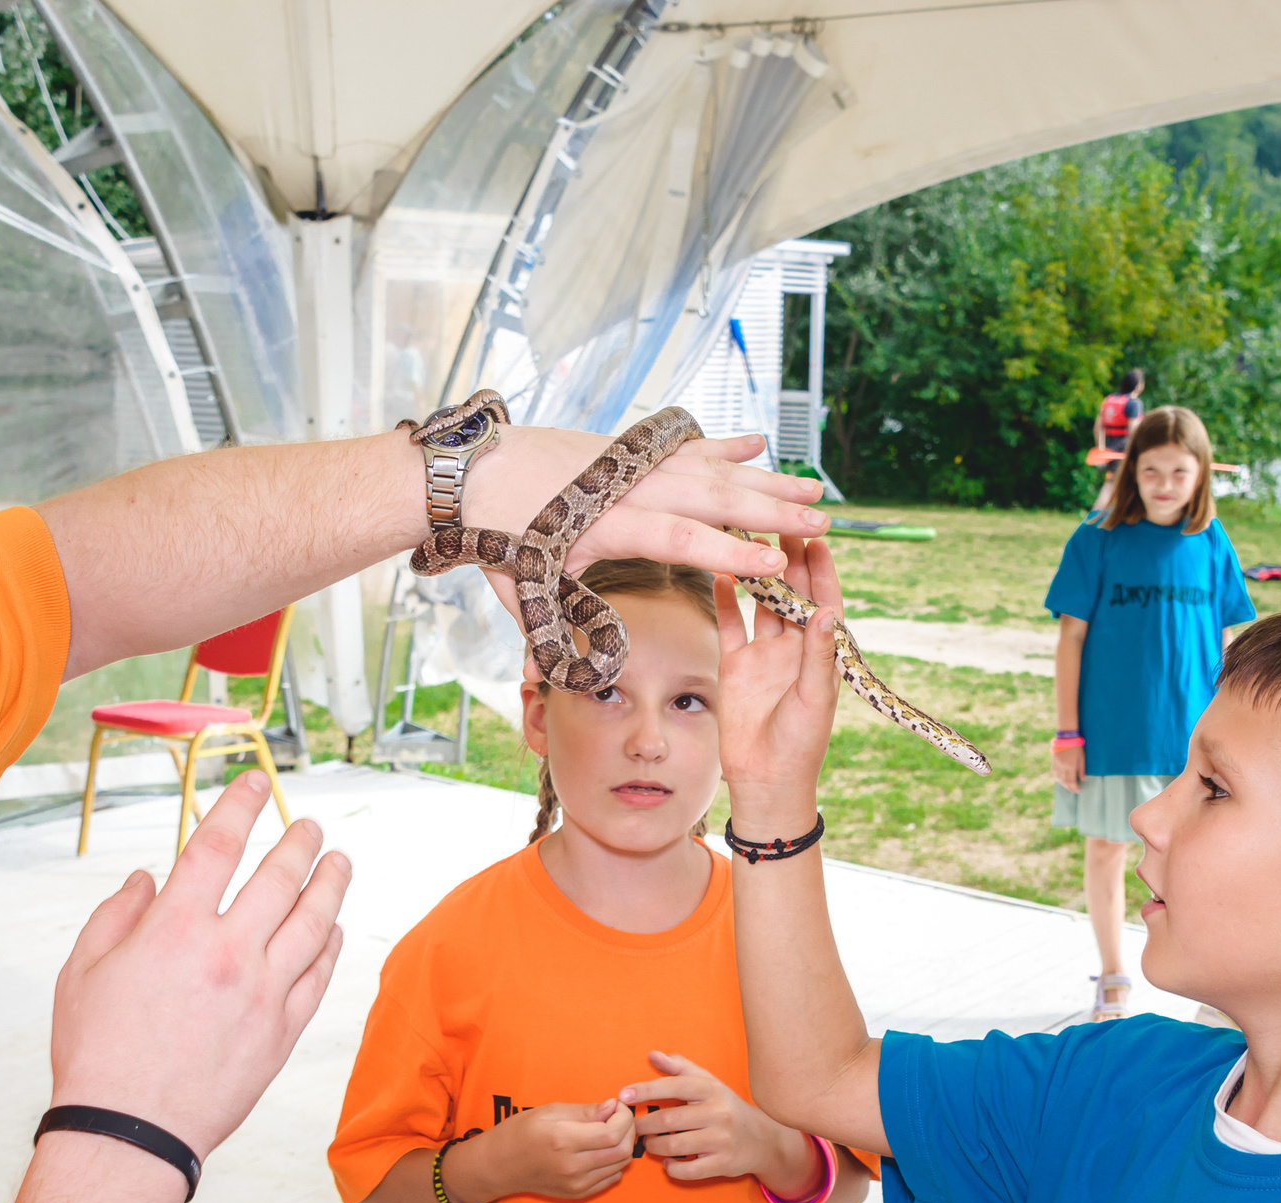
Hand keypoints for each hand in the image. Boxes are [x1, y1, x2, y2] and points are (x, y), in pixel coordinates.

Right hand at [49, 771, 347, 1157]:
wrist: (131, 1132)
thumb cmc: (95, 1053)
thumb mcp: (82, 973)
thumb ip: (115, 916)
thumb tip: (146, 878)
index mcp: (174, 930)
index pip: (217, 846)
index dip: (239, 805)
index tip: (255, 783)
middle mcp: (227, 953)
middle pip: (278, 878)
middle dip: (298, 843)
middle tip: (310, 826)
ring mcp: (263, 993)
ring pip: (313, 923)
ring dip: (330, 885)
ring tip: (340, 861)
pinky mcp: (282, 1033)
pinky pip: (318, 977)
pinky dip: (330, 946)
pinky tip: (334, 929)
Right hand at [457, 1098, 637, 1202]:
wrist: (496, 1167)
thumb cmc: (518, 1133)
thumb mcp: (548, 1112)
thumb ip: (584, 1111)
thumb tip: (613, 1107)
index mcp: (563, 1140)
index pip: (613, 1133)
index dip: (624, 1117)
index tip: (617, 1105)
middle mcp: (572, 1166)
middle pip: (622, 1150)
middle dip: (628, 1130)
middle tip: (618, 1117)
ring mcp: (576, 1184)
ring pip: (621, 1165)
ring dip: (623, 1145)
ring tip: (610, 1130)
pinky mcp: (577, 1194)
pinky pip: (612, 1178)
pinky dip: (615, 1161)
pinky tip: (601, 1149)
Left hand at [464, 426, 824, 605]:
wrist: (460, 470)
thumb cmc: (488, 533)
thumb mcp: (517, 589)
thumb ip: (547, 633)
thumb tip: (553, 682)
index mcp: (604, 523)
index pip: (680, 538)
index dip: (729, 552)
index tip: (775, 563)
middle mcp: (625, 486)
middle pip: (711, 496)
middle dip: (770, 511)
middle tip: (820, 522)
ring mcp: (627, 462)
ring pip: (707, 467)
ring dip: (763, 478)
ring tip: (811, 487)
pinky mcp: (623, 447)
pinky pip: (684, 446)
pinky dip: (723, 445)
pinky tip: (760, 442)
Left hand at [621, 1050, 816, 1193]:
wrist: (762, 1139)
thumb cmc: (726, 1107)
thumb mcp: (708, 1083)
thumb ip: (679, 1067)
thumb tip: (652, 1055)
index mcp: (711, 1090)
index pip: (673, 1086)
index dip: (645, 1090)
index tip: (623, 1096)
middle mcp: (718, 1113)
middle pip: (668, 1119)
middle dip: (644, 1125)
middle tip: (635, 1128)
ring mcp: (721, 1140)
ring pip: (674, 1145)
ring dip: (653, 1146)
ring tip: (649, 1144)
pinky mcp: (723, 1164)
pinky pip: (687, 1170)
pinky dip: (671, 1168)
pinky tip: (668, 1163)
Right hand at [718, 533, 842, 811]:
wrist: (765, 780)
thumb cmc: (800, 745)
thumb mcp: (813, 699)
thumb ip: (816, 655)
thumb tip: (826, 611)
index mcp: (819, 654)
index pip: (824, 603)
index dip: (822, 571)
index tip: (817, 538)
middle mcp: (793, 648)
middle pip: (792, 594)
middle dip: (789, 560)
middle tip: (780, 523)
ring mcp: (764, 654)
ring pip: (761, 603)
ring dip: (757, 573)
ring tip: (749, 537)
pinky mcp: (736, 665)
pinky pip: (730, 625)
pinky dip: (725, 600)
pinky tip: (720, 573)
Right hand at [1051, 744, 1084, 790]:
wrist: (1066, 737)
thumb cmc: (1076, 746)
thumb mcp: (1082, 758)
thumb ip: (1082, 769)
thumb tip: (1083, 779)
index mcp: (1070, 766)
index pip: (1071, 781)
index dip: (1075, 787)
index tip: (1078, 791)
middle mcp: (1062, 767)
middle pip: (1064, 781)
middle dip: (1069, 787)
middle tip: (1073, 791)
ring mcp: (1057, 764)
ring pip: (1058, 778)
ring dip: (1063, 784)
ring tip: (1068, 787)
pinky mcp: (1054, 761)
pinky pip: (1055, 773)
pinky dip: (1058, 778)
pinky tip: (1061, 780)